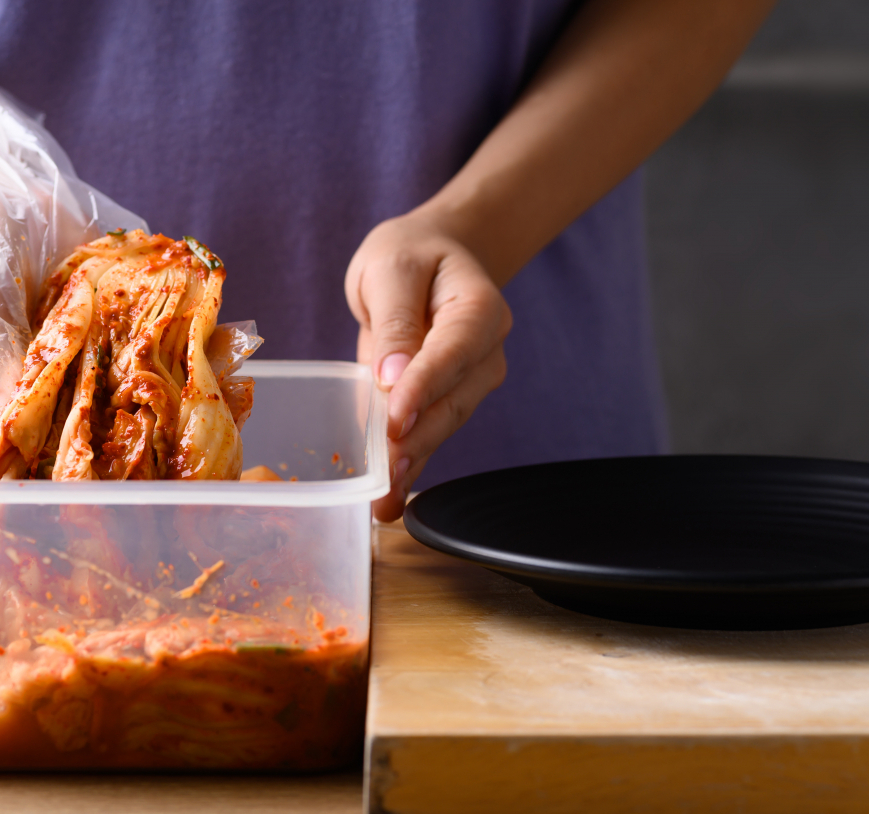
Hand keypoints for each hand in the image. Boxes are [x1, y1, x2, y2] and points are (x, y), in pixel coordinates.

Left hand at [345, 212, 511, 521]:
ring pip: (442, 426)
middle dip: (417, 440)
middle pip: (452, 401)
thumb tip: (392, 379)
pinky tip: (387, 500)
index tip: (394, 420)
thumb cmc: (411, 257)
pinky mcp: (447, 401)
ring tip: (382, 501)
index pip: (454, 353)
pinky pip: (428, 434)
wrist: (432, 258)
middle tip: (384, 475)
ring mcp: (471, 381)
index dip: (424, 389)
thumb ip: (394, 322)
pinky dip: (407, 466)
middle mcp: (486, 351)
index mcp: (480, 309)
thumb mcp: (391, 270)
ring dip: (412, 463)